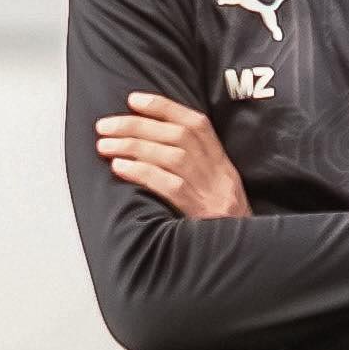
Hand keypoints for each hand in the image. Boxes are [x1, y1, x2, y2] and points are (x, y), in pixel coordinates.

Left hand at [98, 92, 245, 220]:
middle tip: (105, 126)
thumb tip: (150, 141)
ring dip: (133, 147)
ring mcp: (209, 192)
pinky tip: (120, 168)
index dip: (164, 107)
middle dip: (136, 126)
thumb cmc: (222, 220)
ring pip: (171, 157)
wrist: (244, 249)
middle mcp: (217, 172)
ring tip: (104, 146)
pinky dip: (143, 173)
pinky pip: (170, 186)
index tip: (134, 100)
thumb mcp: (216, 185)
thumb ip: (194, 163)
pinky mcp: (200, 212)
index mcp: (221, 162)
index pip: (195, 123)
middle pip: (177, 136)